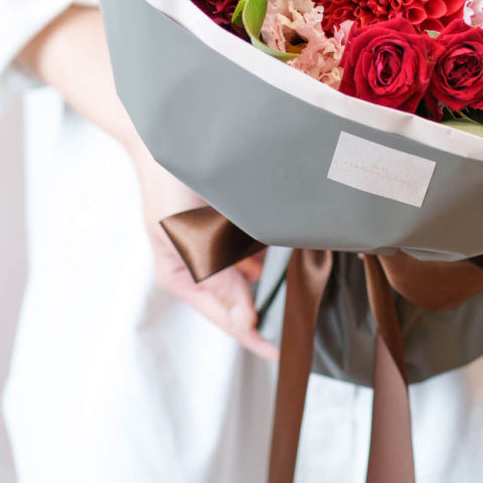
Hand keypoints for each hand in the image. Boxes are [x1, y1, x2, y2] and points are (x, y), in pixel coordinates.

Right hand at [18, 6, 277, 361]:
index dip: (255, 338)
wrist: (169, 129)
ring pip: (257, 274)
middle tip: (308, 322)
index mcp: (182, 276)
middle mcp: (202, 264)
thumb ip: (217, 278)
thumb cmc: (170, 181)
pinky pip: (260, 246)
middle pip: (244, 300)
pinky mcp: (231, 222)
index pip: (227, 318)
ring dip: (279, 279)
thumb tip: (246, 320)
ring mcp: (217, 243)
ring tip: (314, 288)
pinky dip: (278, 250)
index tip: (284, 354)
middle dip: (273, 309)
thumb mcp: (187, 236)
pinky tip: (303, 249)